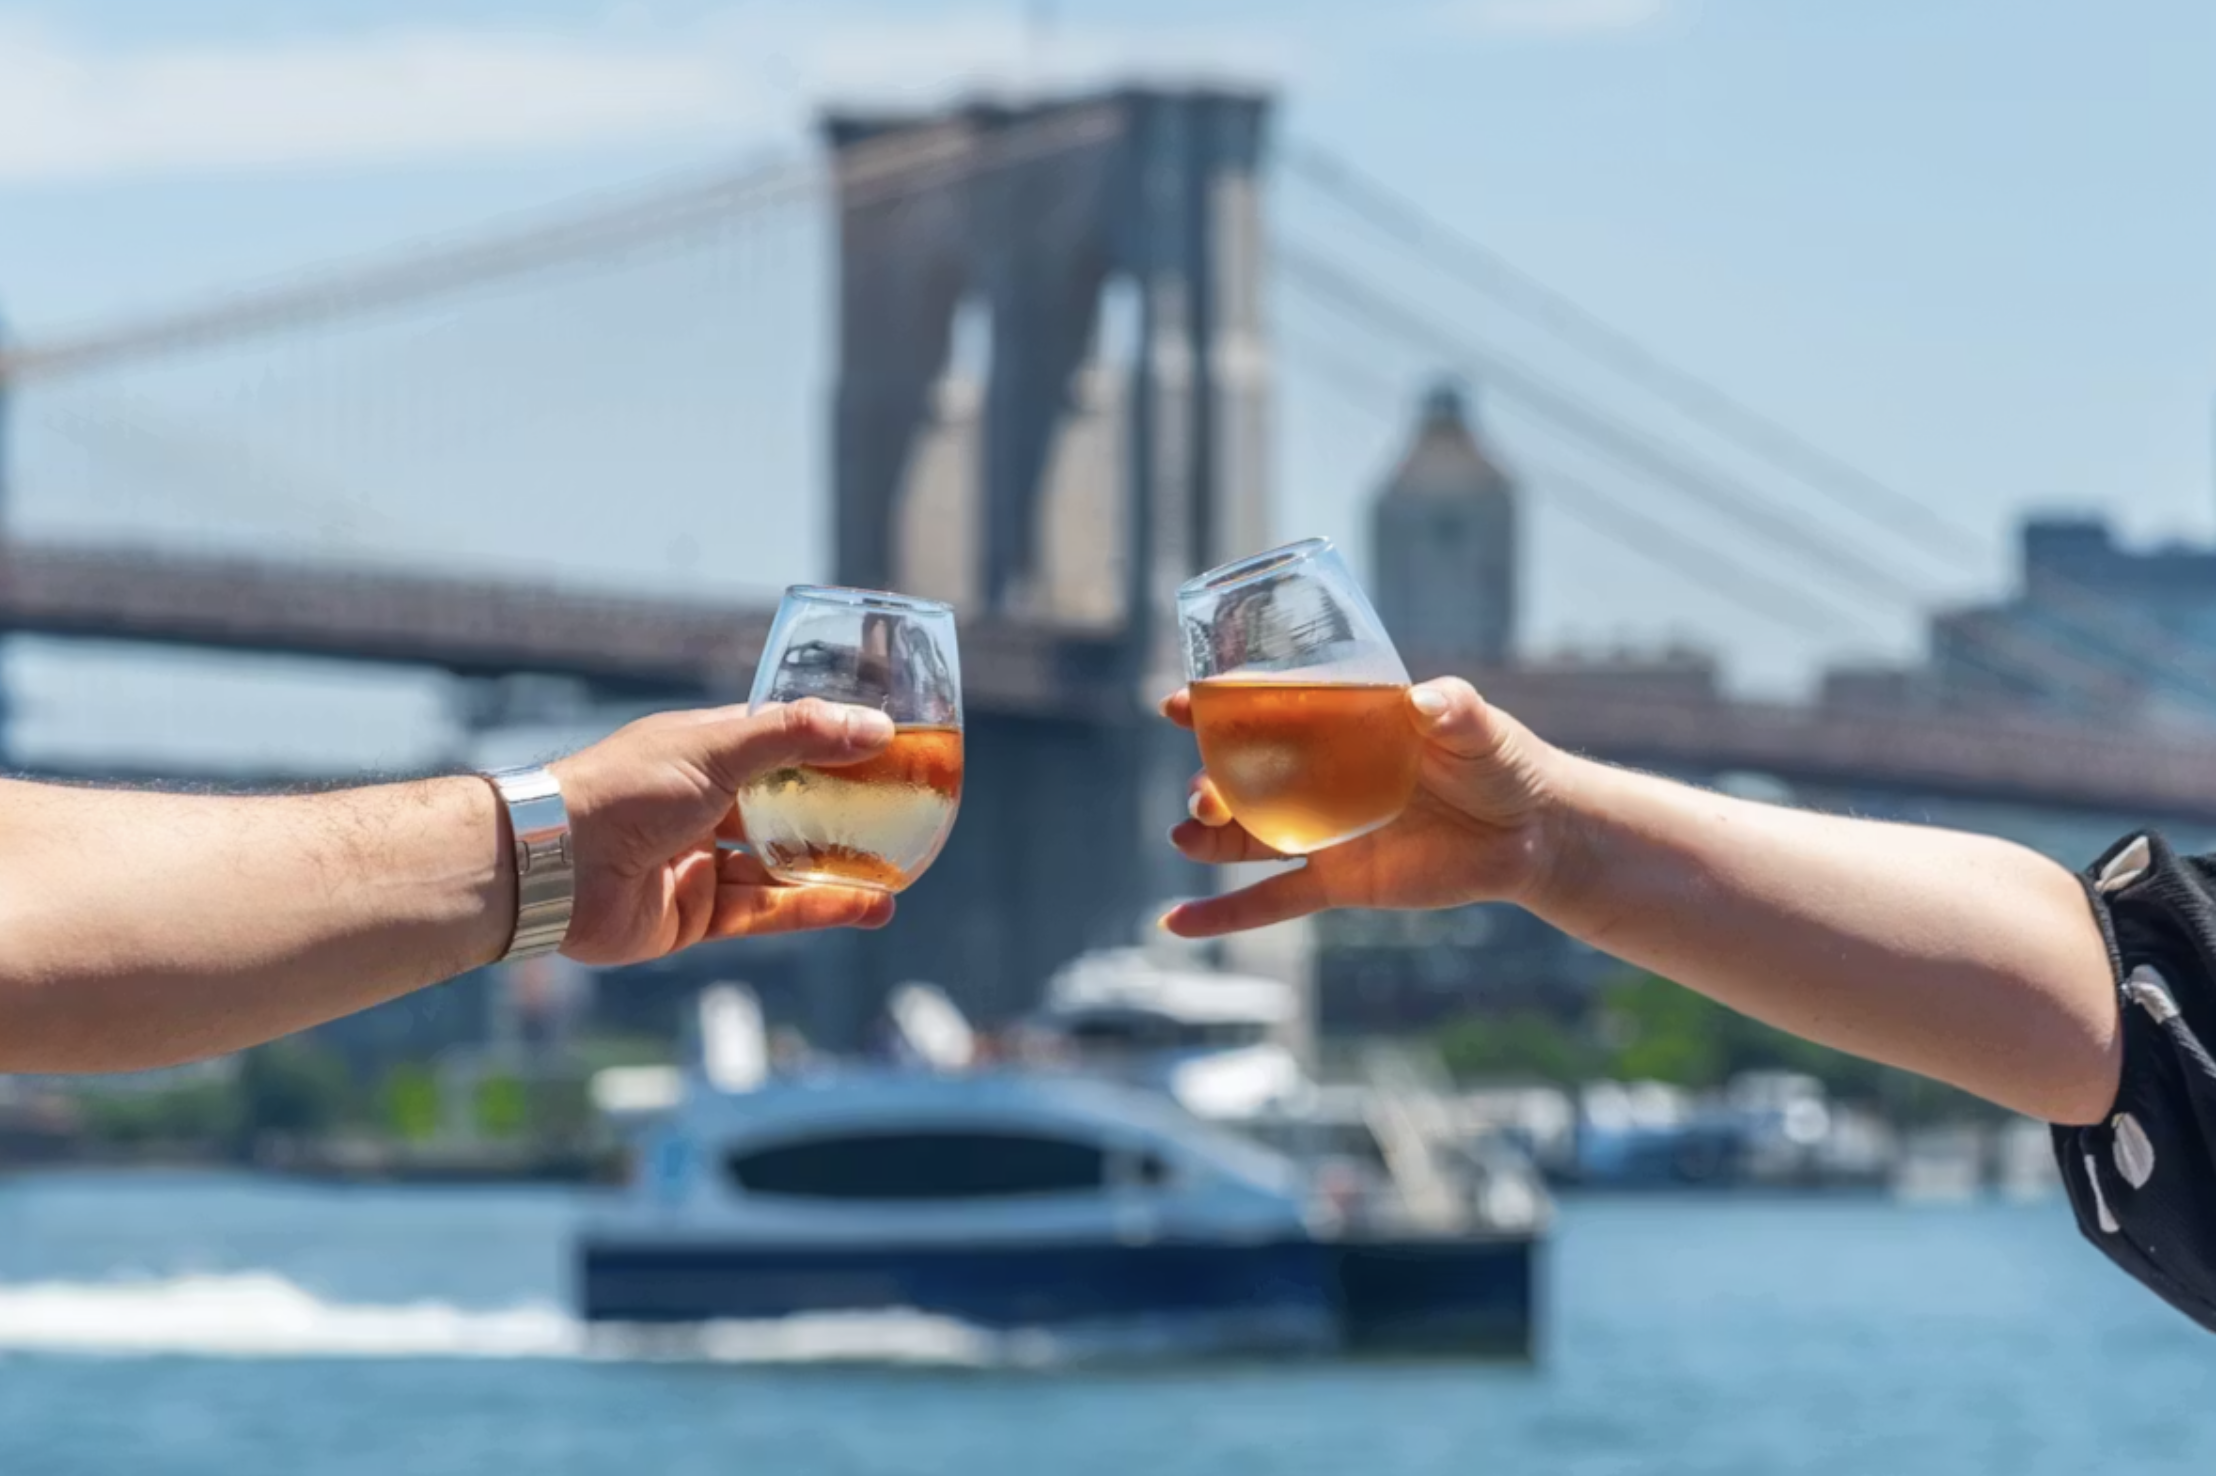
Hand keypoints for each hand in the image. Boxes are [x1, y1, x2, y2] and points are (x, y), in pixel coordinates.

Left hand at [550, 699, 896, 964]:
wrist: (555, 866)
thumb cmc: (626, 788)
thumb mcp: (719, 748)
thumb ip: (799, 736)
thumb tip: (877, 727)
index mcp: (705, 753)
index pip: (781, 743)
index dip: (831, 746)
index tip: (885, 750)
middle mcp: (703, 805)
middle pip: (787, 810)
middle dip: (842, 816)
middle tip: (901, 818)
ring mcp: (700, 862)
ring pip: (784, 867)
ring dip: (841, 871)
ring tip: (900, 874)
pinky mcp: (697, 916)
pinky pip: (768, 912)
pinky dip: (818, 909)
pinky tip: (868, 907)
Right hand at [1161, 677, 1562, 937]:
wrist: (1526, 833)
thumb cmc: (1498, 762)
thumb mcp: (1478, 729)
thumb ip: (1453, 711)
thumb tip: (1428, 703)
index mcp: (1338, 726)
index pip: (1267, 710)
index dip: (1219, 705)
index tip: (1178, 704)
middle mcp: (1316, 775)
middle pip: (1243, 778)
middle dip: (1210, 784)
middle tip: (1205, 796)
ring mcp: (1321, 831)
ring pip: (1246, 837)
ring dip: (1207, 839)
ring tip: (1187, 837)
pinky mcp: (1336, 882)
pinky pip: (1271, 901)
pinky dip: (1224, 915)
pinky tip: (1176, 924)